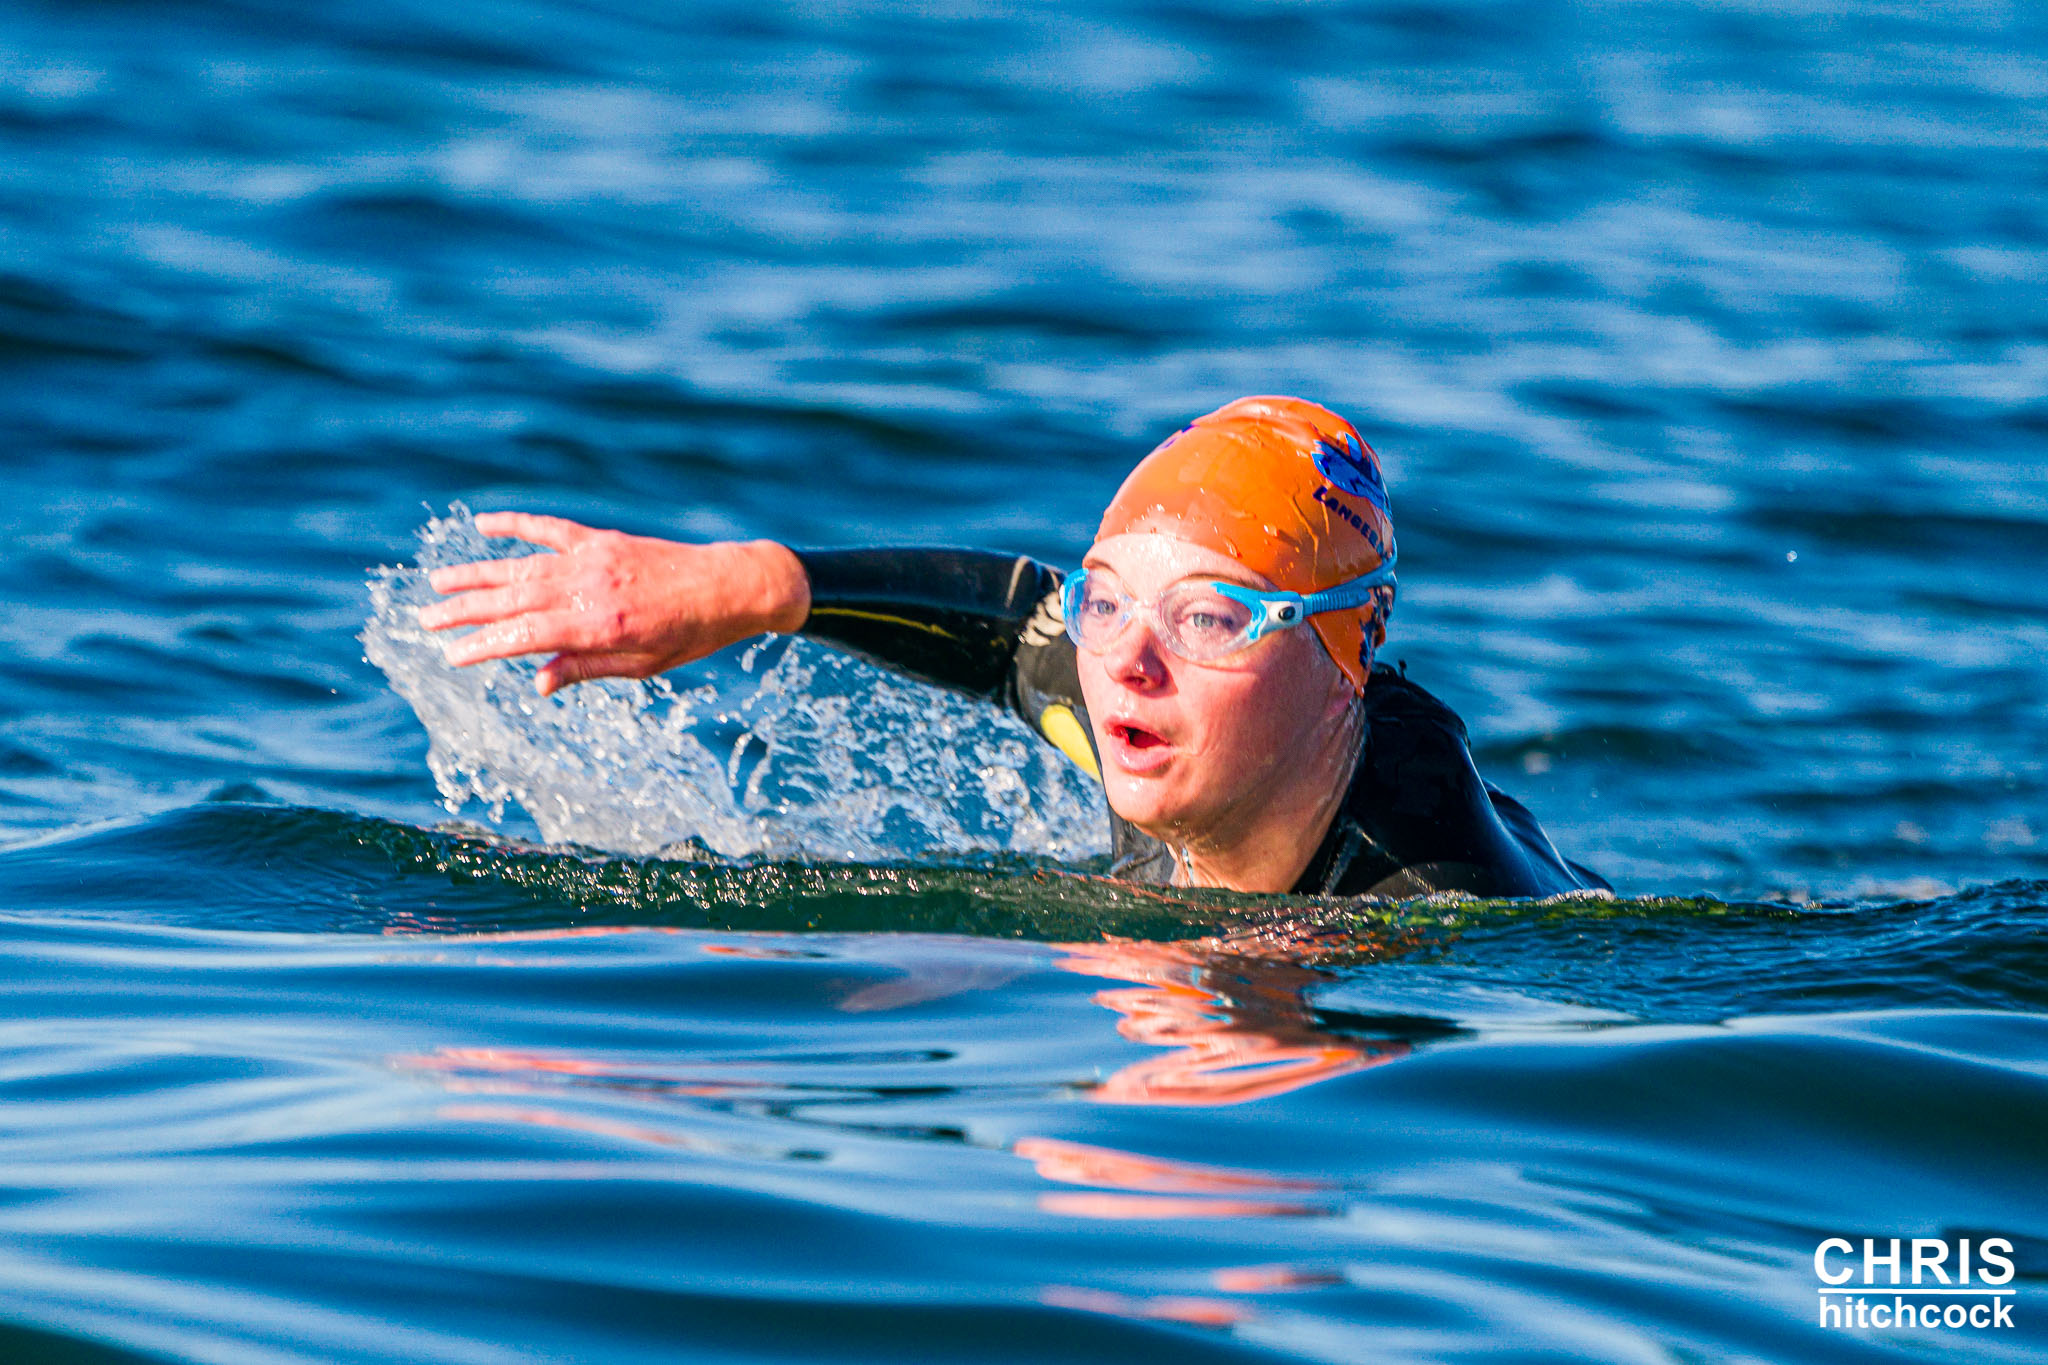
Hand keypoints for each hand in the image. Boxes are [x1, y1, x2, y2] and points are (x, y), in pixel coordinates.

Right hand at [417, 512, 810, 694]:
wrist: (730, 585)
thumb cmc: (691, 635)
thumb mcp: (643, 666)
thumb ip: (586, 669)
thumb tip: (537, 684)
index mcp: (599, 626)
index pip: (524, 636)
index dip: (483, 645)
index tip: (450, 654)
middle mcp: (590, 588)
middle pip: (512, 599)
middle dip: (464, 610)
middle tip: (423, 618)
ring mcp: (593, 558)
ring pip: (521, 565)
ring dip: (476, 573)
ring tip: (438, 582)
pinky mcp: (602, 539)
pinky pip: (549, 529)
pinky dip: (514, 525)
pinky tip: (482, 525)